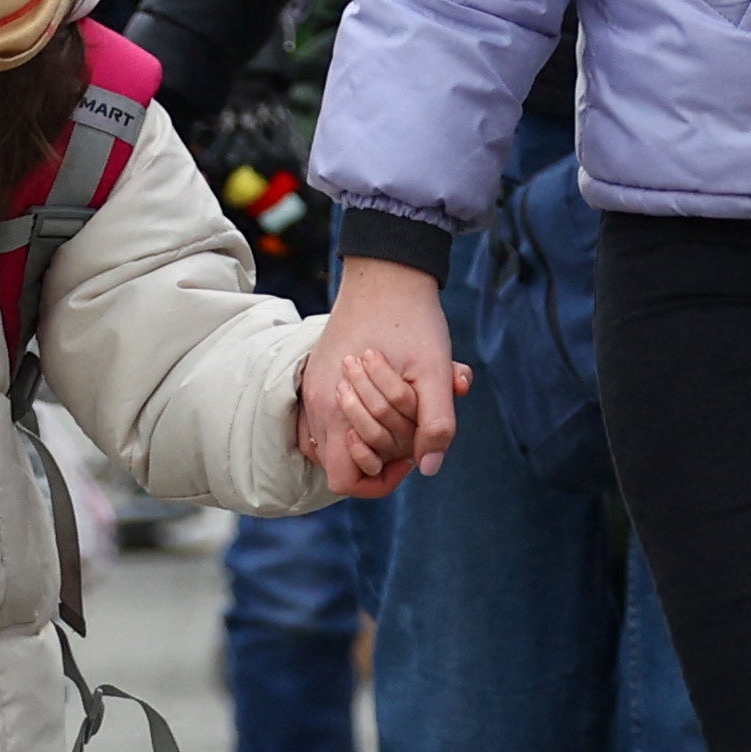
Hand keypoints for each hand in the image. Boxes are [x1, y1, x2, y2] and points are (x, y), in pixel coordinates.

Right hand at [303, 256, 465, 495]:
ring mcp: (314, 387)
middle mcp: (317, 403)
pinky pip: (337, 414)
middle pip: (344, 461)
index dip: (379, 479)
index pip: (344, 480)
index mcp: (335, 408)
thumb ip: (436, 423)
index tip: (409, 455)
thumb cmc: (413, 321)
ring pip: (341, 437)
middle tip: (415, 424)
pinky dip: (365, 411)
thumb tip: (429, 467)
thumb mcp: (435, 372)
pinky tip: (393, 389)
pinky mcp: (319, 373)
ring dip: (378, 428)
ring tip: (407, 403)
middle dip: (385, 450)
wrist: (387, 271)